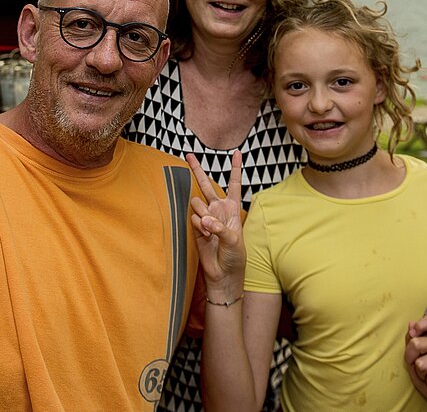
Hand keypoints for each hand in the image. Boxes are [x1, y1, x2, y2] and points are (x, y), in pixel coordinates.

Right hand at [187, 151, 245, 288]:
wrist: (223, 273)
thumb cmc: (235, 256)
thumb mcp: (234, 240)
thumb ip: (219, 227)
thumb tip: (204, 220)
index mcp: (232, 208)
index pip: (234, 183)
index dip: (236, 168)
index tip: (238, 152)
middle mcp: (218, 209)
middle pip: (207, 184)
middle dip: (197, 169)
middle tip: (188, 154)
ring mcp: (206, 217)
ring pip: (197, 203)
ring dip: (203, 215)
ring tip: (210, 231)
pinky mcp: (196, 227)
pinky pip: (193, 218)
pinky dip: (199, 226)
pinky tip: (205, 237)